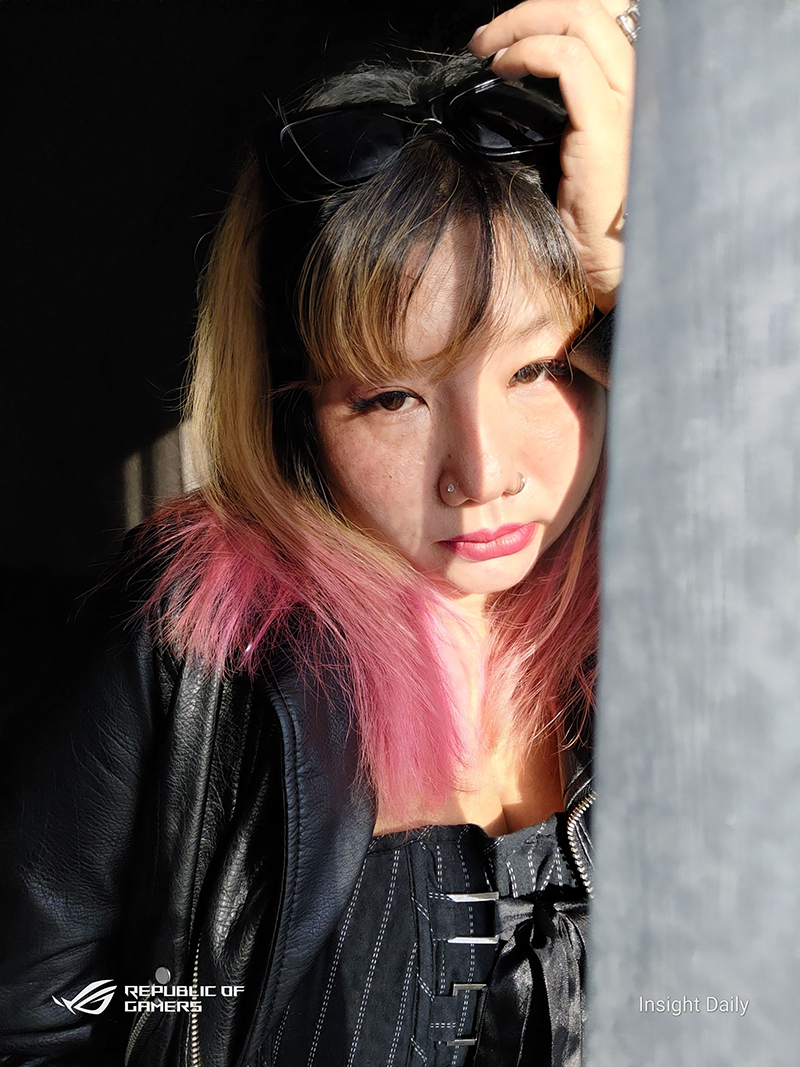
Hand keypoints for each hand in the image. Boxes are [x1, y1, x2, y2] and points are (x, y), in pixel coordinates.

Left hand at [470, 0, 634, 311]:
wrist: (611, 269)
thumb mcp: (572, 153)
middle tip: (487, 36)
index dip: (555, 13)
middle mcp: (640, 86)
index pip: (605, 18)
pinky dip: (528, 52)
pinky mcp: (606, 127)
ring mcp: (628, 103)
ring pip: (580, 20)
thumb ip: (564, 110)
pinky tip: (503, 70)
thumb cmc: (586, 224)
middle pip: (593, 7)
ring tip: (488, 48)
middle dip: (532, 8)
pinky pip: (568, 61)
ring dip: (522, 23)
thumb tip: (518, 81)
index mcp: (633, 90)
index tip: (508, 35)